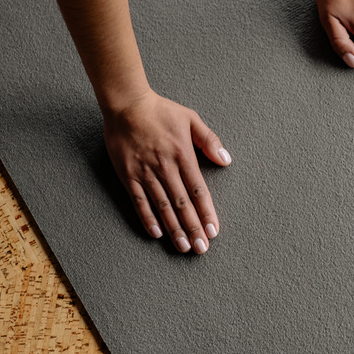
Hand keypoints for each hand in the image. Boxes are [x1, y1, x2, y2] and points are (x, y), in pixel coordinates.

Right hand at [102, 91, 231, 253]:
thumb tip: (226, 161)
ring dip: (174, 228)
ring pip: (162, 206)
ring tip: (183, 246)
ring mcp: (145, 173)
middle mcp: (165, 168)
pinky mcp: (127, 175)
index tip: (214, 230)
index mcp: (183, 156)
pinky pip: (139, 201)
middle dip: (193, 228)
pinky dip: (147, 218)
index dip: (206, 213)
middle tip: (201, 248)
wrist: (127, 104)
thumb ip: (210, 141)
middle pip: (182, 204)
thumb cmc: (161, 111)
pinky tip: (157, 233)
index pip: (198, 191)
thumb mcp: (191, 119)